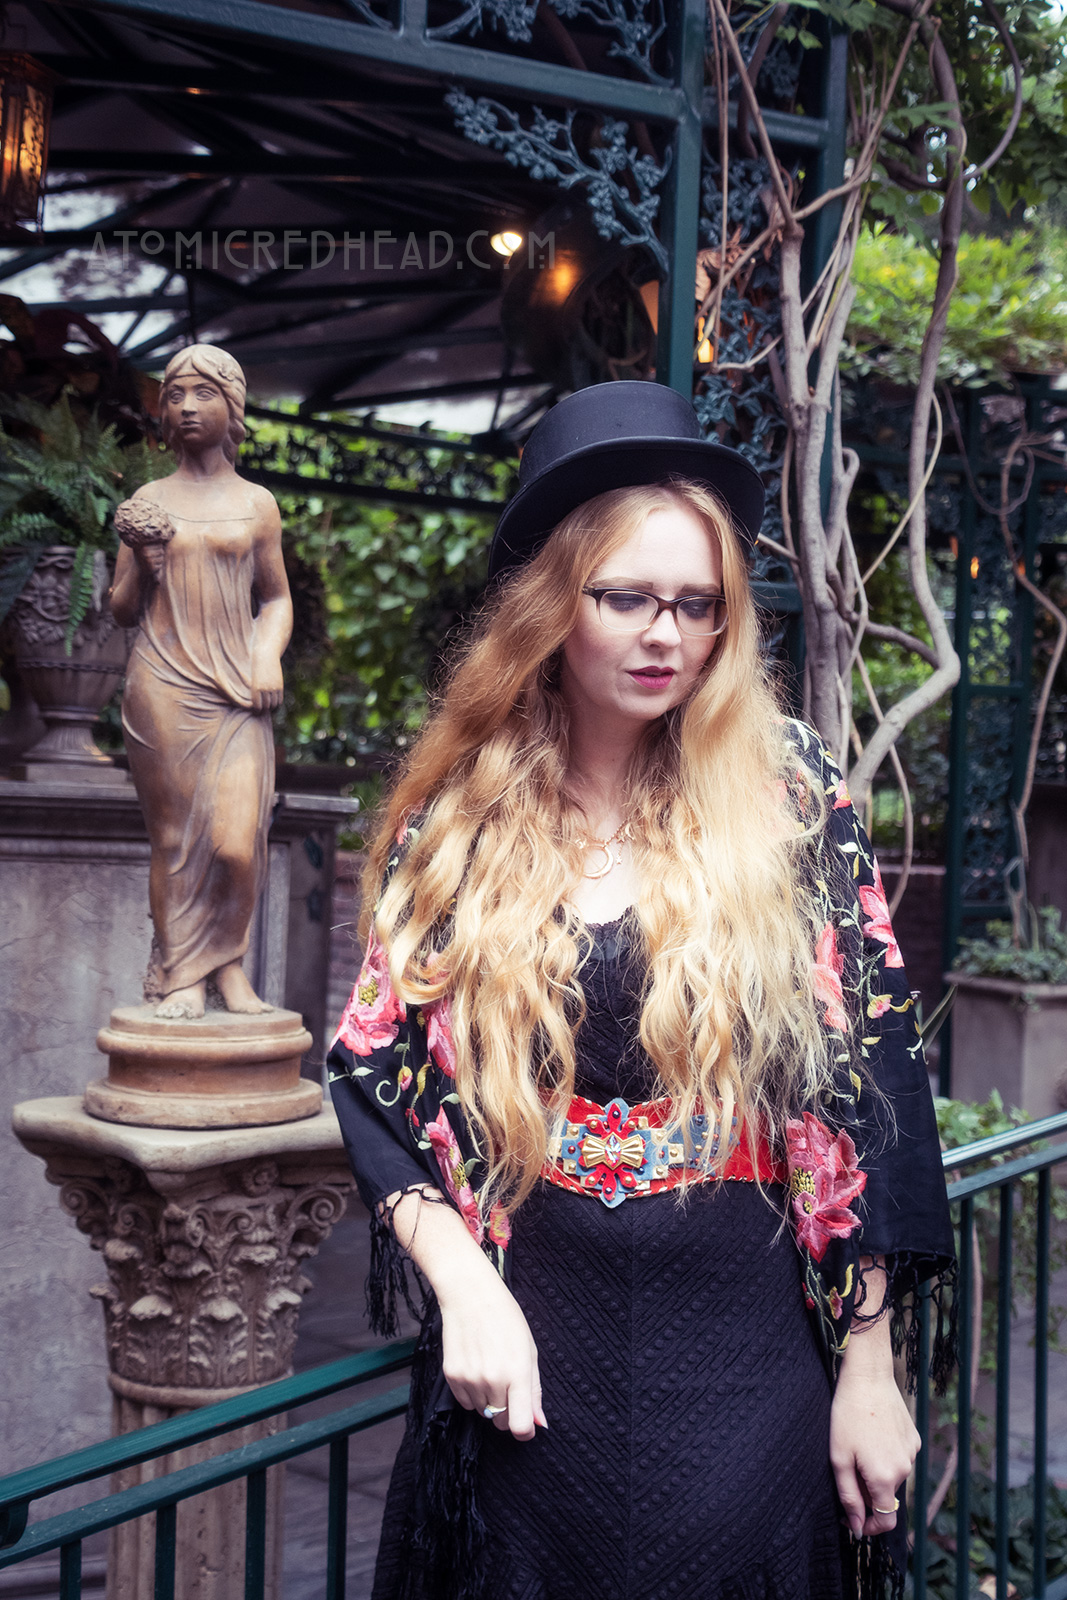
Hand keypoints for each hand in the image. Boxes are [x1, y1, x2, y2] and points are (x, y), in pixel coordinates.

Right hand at [136, 543, 164, 581]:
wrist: (136, 569)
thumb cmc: (143, 554)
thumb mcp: (144, 545)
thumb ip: (151, 540)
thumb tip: (164, 534)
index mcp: (143, 545)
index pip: (159, 544)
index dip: (157, 548)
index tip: (150, 550)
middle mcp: (145, 552)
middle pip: (161, 551)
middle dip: (158, 554)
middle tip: (151, 557)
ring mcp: (148, 560)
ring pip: (162, 558)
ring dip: (158, 560)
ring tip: (151, 561)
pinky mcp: (151, 568)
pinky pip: (160, 565)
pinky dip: (157, 566)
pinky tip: (151, 566)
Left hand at [250, 646, 283, 712]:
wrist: (266, 655)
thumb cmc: (255, 667)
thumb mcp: (253, 679)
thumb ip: (255, 691)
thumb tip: (257, 703)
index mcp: (256, 688)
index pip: (258, 706)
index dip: (257, 711)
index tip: (256, 712)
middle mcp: (265, 689)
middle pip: (266, 707)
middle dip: (264, 711)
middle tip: (262, 712)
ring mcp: (274, 688)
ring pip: (274, 704)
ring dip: (271, 708)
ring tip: (268, 708)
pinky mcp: (280, 686)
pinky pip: (280, 700)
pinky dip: (277, 704)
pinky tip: (274, 703)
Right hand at [437, 1265, 546, 1441]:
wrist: (470, 1295)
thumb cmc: (506, 1318)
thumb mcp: (529, 1350)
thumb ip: (534, 1390)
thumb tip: (539, 1423)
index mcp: (517, 1373)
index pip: (519, 1426)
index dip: (525, 1430)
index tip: (526, 1423)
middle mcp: (492, 1380)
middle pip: (501, 1422)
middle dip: (508, 1412)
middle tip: (508, 1385)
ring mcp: (470, 1379)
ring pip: (483, 1413)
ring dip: (489, 1400)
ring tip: (490, 1369)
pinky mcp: (451, 1376)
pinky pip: (465, 1403)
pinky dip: (472, 1394)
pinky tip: (476, 1368)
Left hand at [830, 1364, 919, 1539]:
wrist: (868, 1376)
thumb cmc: (847, 1415)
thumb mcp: (839, 1458)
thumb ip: (849, 1497)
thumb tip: (857, 1528)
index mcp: (886, 1478)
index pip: (885, 1521)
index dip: (868, 1526)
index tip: (851, 1519)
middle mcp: (905, 1469)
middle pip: (886, 1496)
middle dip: (867, 1492)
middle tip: (847, 1466)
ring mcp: (912, 1453)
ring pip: (893, 1477)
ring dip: (877, 1473)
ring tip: (859, 1445)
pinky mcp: (915, 1438)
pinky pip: (900, 1458)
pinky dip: (886, 1456)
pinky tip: (872, 1434)